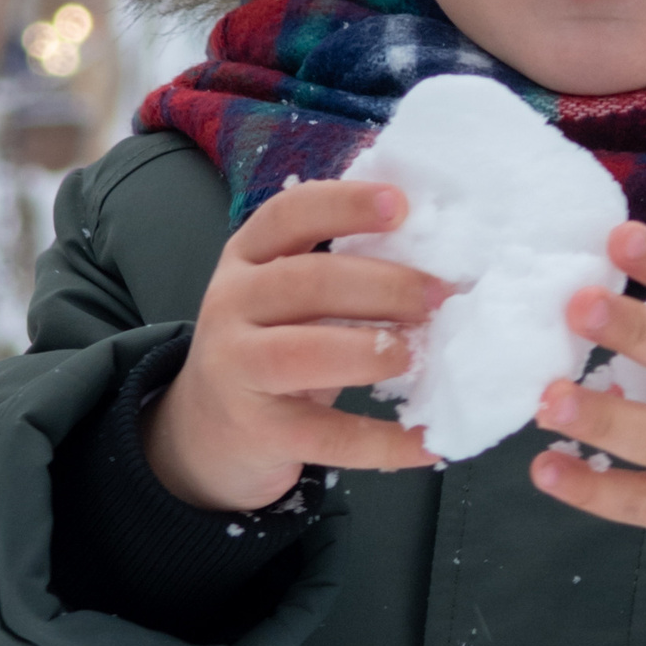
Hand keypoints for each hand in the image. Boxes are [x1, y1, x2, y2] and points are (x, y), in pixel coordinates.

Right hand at [141, 179, 443, 511]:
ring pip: (303, 353)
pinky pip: (326, 435)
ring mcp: (236, 368)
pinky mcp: (257, 430)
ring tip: (417, 355)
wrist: (206, 431)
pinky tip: (426, 441)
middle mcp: (231, 304)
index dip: (345, 204)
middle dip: (384, 285)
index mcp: (246, 258)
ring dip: (371, 350)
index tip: (402, 205)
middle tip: (439, 297)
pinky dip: (383, 440)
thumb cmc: (269, 349)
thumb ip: (338, 274)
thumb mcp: (285, 300)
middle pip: (307, 282)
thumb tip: (435, 269)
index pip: (289, 214)